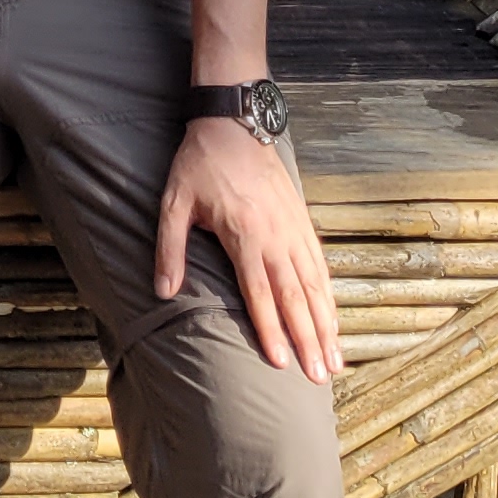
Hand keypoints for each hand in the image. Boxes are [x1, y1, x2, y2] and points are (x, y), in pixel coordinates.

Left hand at [153, 116, 339, 384]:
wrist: (234, 120)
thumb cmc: (200, 163)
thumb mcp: (174, 202)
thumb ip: (170, 248)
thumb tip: (163, 292)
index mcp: (245, 234)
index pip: (260, 292)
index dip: (271, 329)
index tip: (281, 363)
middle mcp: (276, 236)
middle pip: (295, 297)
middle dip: (308, 339)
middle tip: (319, 377)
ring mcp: (293, 228)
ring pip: (315, 285)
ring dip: (326, 324)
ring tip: (335, 359)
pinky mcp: (302, 219)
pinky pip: (320, 265)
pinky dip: (329, 295)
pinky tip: (334, 318)